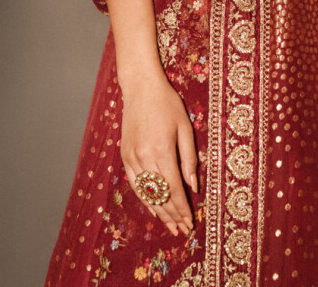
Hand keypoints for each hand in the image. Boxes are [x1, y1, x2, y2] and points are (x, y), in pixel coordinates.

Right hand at [120, 78, 198, 236]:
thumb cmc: (167, 104)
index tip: (190, 222)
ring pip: (146, 193)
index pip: (174, 189)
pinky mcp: (124, 155)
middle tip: (183, 230)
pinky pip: (134, 184)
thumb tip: (193, 186)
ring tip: (170, 226)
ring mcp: (132, 158)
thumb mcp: (185, 127)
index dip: (182, 208)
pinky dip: (144, 198)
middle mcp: (144, 158)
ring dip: (159, 212)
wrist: (141, 88)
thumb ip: (189, 158)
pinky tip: (152, 208)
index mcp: (162, 151)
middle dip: (172, 215)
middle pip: (160, 195)